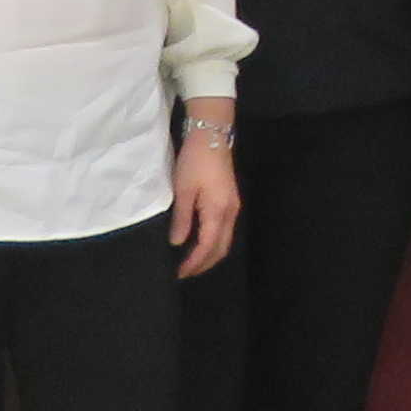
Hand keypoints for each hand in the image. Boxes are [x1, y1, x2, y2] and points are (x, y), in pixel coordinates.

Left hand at [171, 128, 242, 276]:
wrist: (212, 137)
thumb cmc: (194, 162)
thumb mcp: (183, 190)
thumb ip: (182, 219)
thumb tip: (177, 243)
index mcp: (218, 211)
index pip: (207, 246)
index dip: (194, 262)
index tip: (179, 273)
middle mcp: (230, 213)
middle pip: (221, 248)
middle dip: (204, 264)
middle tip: (185, 273)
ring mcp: (233, 207)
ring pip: (225, 241)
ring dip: (210, 254)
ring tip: (191, 261)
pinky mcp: (231, 201)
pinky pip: (224, 231)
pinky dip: (213, 242)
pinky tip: (200, 242)